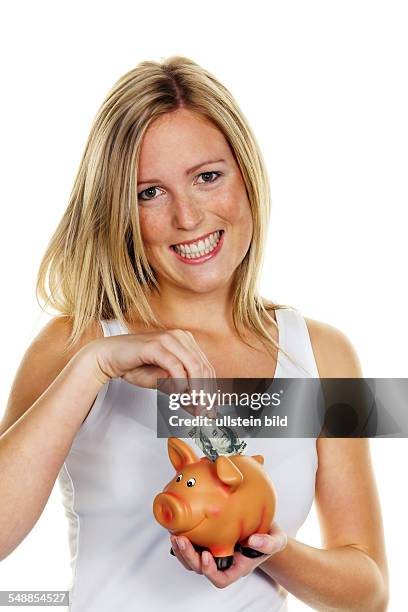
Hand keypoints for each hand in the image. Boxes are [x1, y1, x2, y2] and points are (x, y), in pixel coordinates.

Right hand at [85, 330, 216, 399]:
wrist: (108, 357)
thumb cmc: (135, 366)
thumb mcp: (163, 382)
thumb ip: (181, 391)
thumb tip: (198, 408)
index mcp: (186, 341)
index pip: (206, 367)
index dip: (210, 390)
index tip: (209, 409)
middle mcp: (180, 336)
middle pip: (203, 367)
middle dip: (205, 393)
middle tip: (203, 412)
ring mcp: (168, 339)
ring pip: (193, 366)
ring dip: (196, 390)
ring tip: (194, 407)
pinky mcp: (156, 345)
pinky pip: (175, 366)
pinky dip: (180, 382)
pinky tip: (179, 395)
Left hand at [169, 521, 287, 588]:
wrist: (264, 527)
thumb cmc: (269, 537)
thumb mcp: (276, 540)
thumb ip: (268, 543)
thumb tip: (254, 540)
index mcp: (237, 567)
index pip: (220, 579)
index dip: (210, 571)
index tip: (206, 555)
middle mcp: (222, 563)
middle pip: (201, 569)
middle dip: (189, 556)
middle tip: (181, 539)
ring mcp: (213, 552)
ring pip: (192, 560)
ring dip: (181, 550)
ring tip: (176, 535)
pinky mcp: (207, 540)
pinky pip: (192, 545)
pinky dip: (184, 539)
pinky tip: (180, 527)